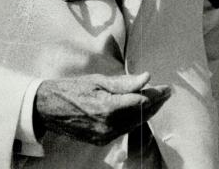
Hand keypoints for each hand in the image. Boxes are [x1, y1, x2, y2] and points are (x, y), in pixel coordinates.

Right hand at [34, 72, 170, 145]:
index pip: (141, 102)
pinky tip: (141, 110)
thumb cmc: (74, 89)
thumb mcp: (99, 81)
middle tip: (167, 92)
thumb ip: (125, 83)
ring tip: (158, 100)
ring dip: (148, 112)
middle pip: (140, 115)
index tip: (167, 87)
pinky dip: (135, 119)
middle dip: (156, 103)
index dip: (156, 94)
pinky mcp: (101, 141)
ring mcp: (104, 136)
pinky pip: (124, 130)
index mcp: (108, 108)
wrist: (51, 108)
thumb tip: (147, 78)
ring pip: (134, 124)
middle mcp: (108, 126)